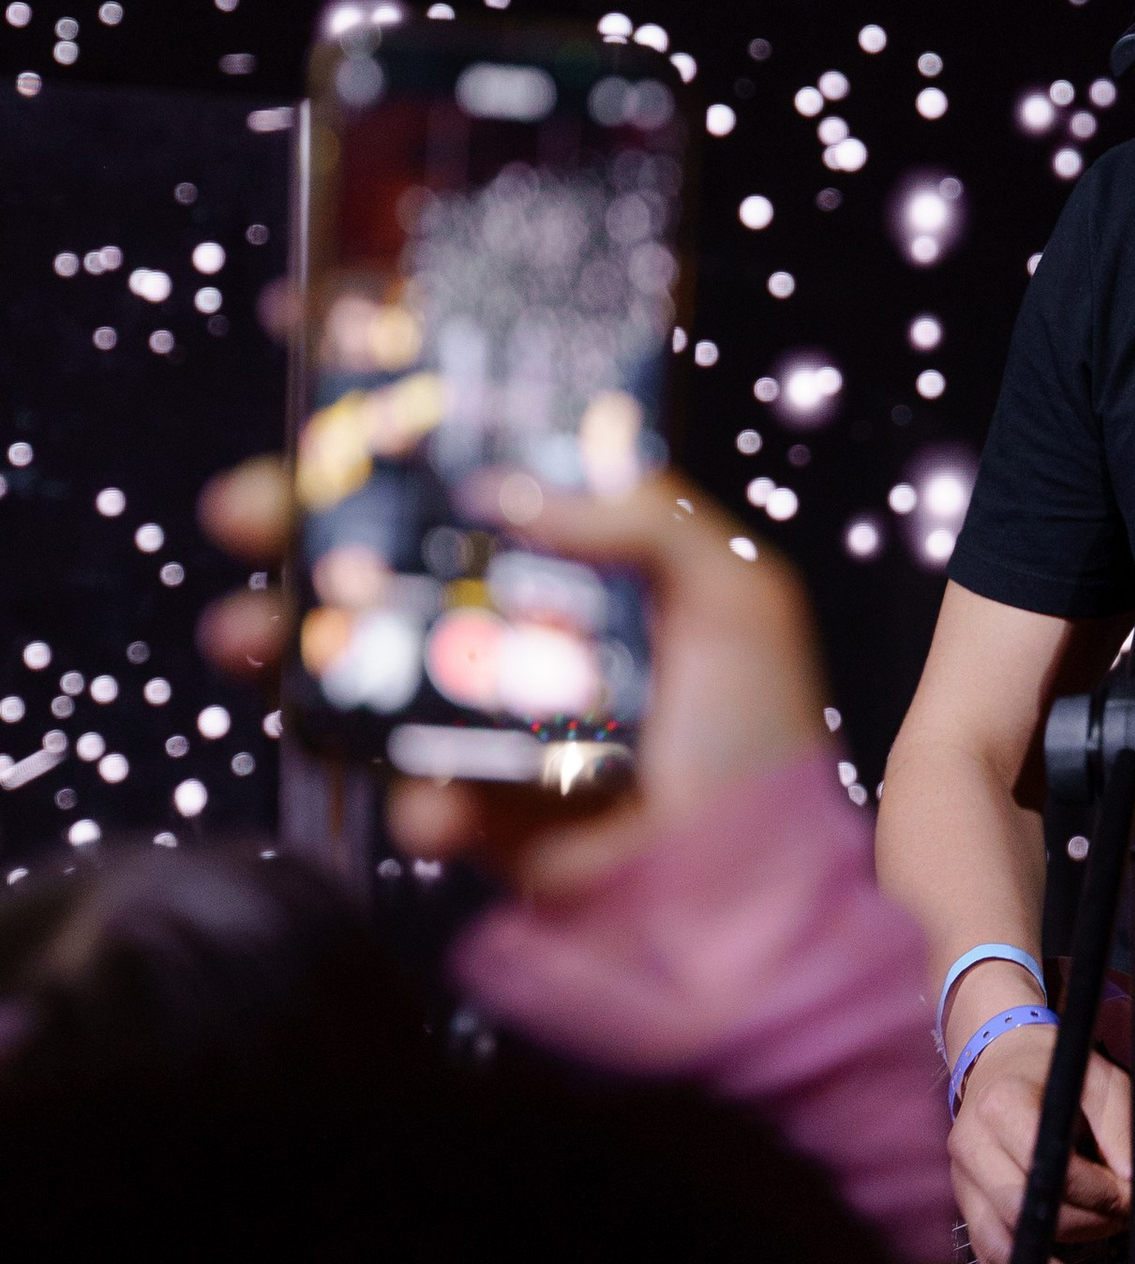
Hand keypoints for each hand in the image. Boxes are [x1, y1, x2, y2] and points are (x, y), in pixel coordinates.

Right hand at [197, 457, 828, 896]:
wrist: (751, 903)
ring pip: (359, 659)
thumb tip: (505, 487)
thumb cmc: (760, 739)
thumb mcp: (739, 593)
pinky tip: (436, 806)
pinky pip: (402, 783)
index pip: (477, 465)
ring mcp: (483, 713)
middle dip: (300, 522)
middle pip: (387, 552)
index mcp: (582, 559)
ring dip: (286, 643)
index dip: (398, 420)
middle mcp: (522, 623)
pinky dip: (409, 795)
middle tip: (246, 509)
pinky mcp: (469, 806)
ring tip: (249, 634)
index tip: (316, 361)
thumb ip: (643, 517)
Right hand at [949, 1025, 1130, 1263]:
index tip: (1132, 1197)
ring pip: (997, 1246)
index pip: (1048, 1167)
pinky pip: (986, 1258)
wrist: (1003, 1061)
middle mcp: (971, 1147)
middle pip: (1020, 1211)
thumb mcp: (1103, 1082)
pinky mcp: (966, 1208)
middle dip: (1081, 1231)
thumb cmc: (1059, 1071)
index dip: (1096, 1193)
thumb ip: (1122, 1130)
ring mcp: (962, 1182)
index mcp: (1003, 1107)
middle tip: (1123, 1229)